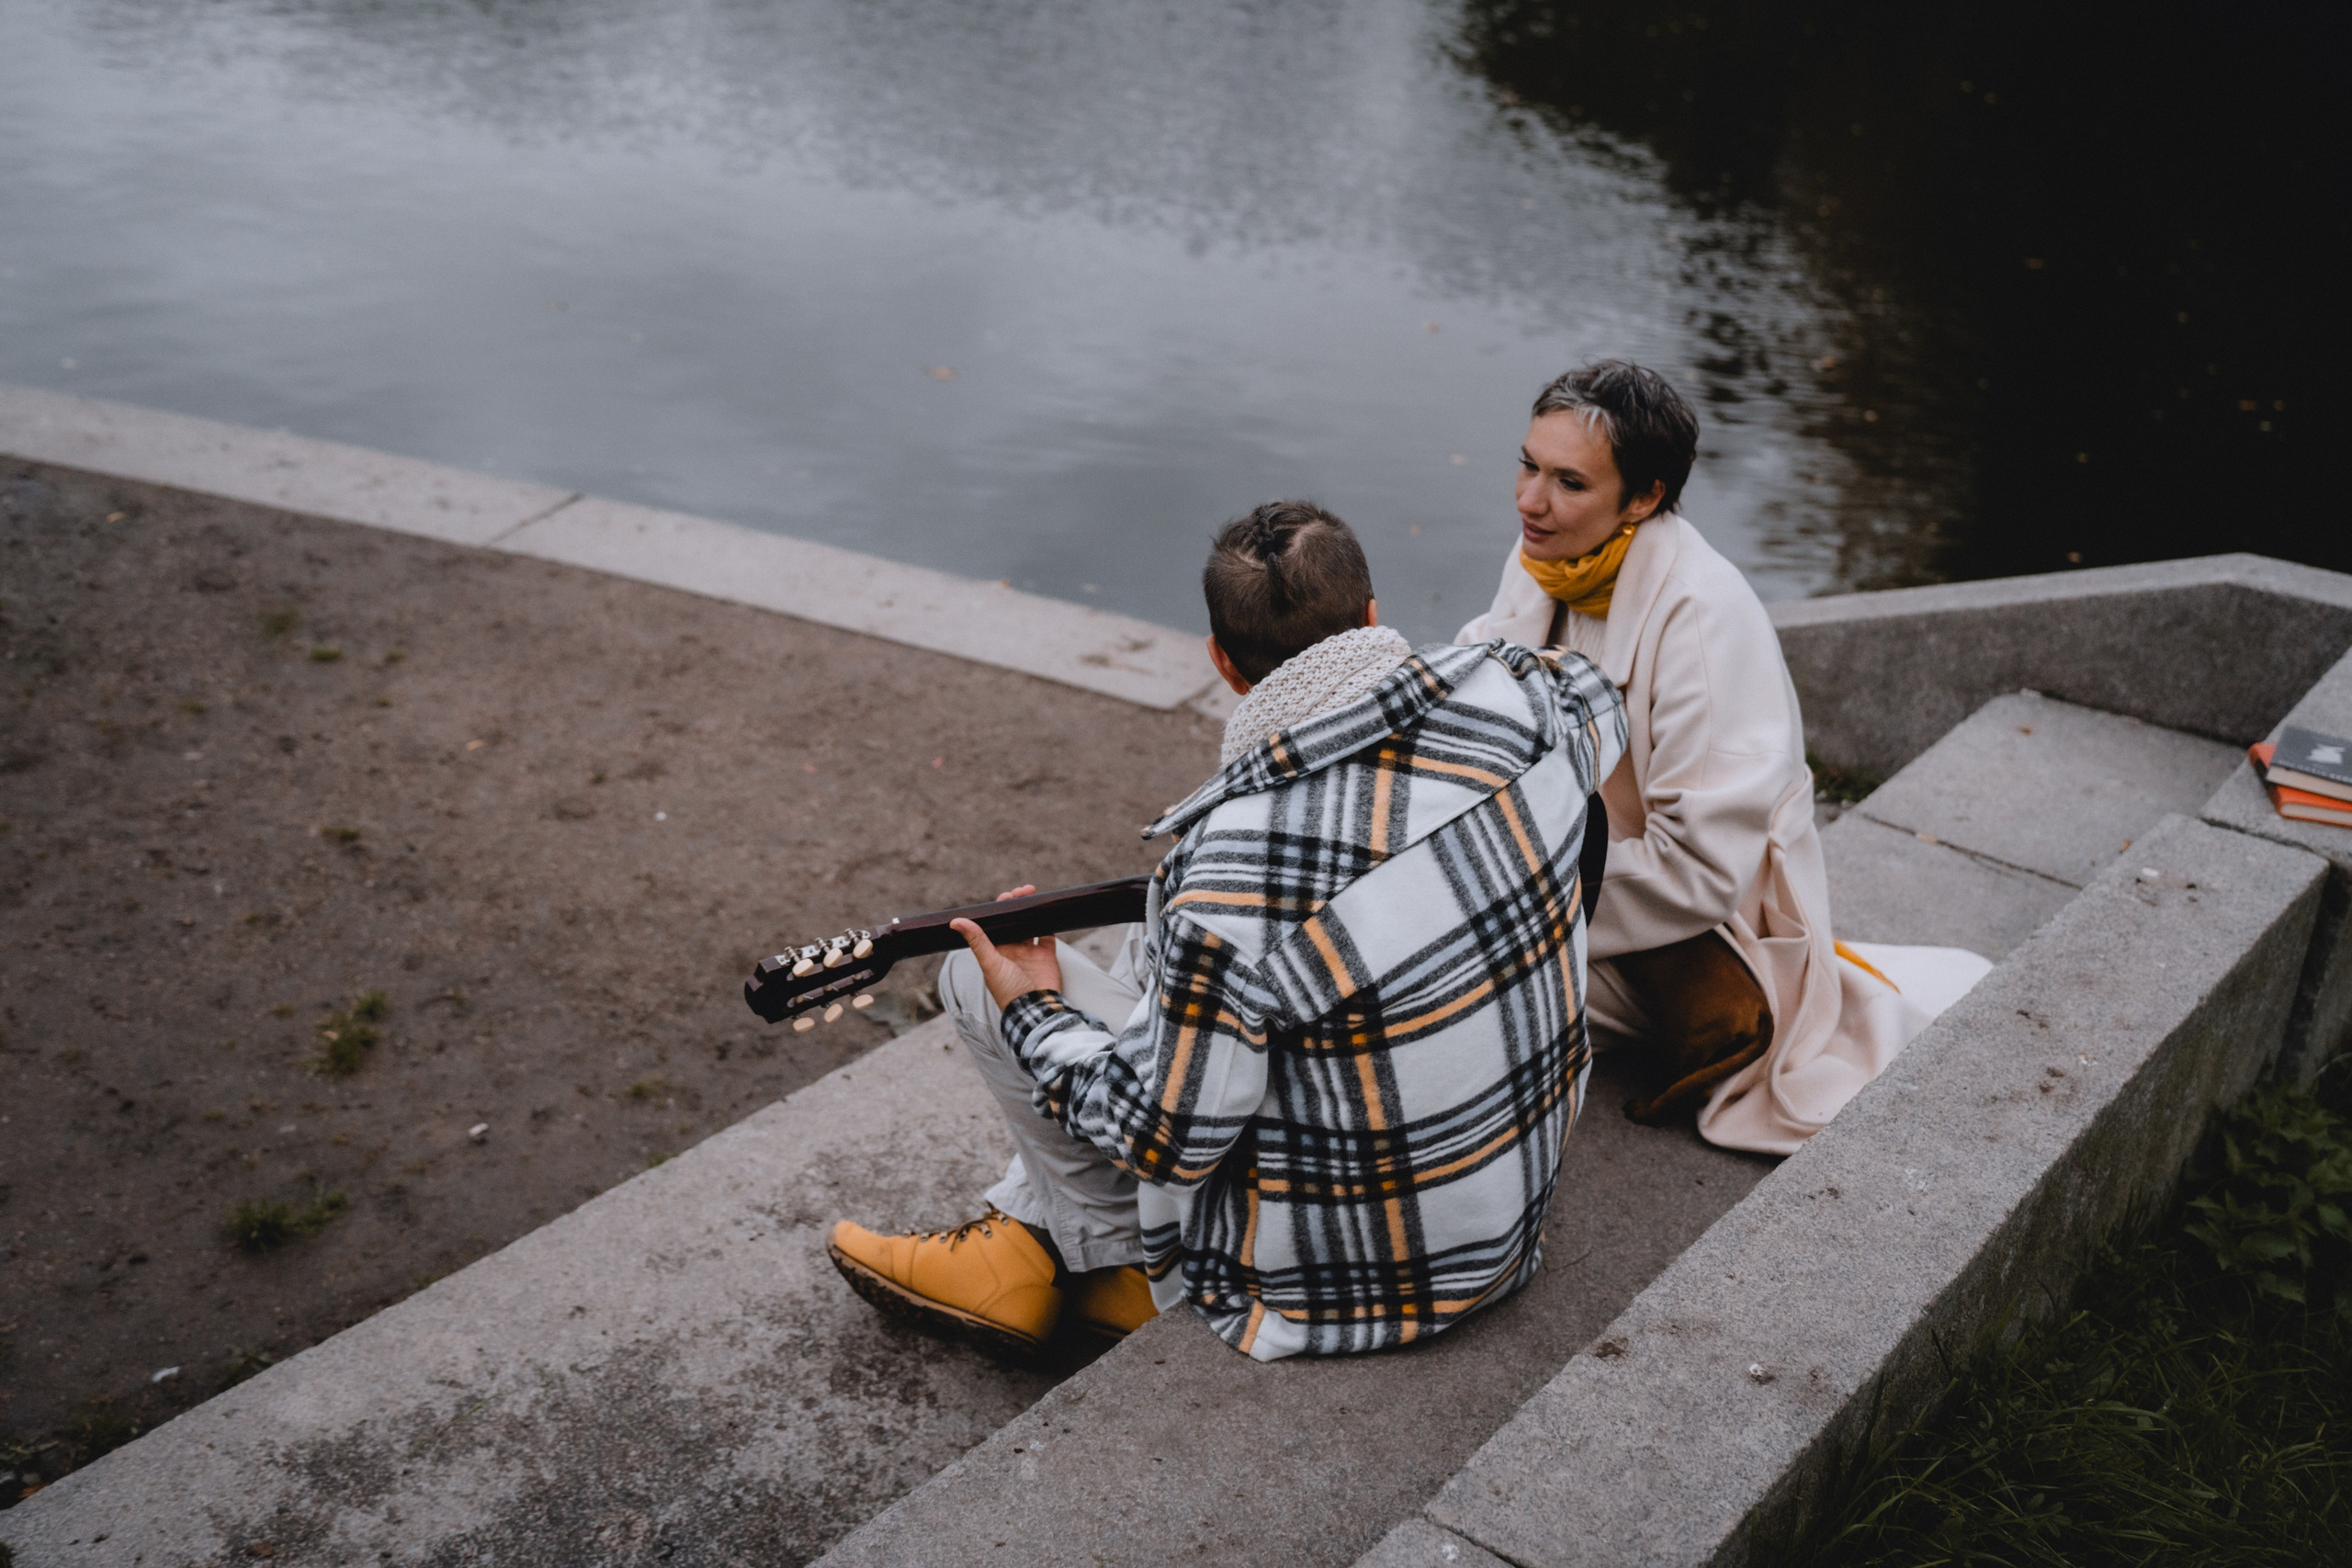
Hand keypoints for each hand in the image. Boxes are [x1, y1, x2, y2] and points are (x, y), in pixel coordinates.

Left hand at [950, 885, 1064, 1009]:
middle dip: (1017, 905)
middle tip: (1022, 891)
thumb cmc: (1009, 990)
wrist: (1037, 1008)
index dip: (999, 910)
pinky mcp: (1046, 955)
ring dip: (1030, 910)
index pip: (995, 925)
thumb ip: (977, 941)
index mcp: (996, 952)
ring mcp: (1029, 953)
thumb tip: (955, 921)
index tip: (1006, 896)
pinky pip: (1047, 934)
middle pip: (1013, 922)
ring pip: (1029, 925)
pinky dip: (1047, 922)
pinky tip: (1046, 910)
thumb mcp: (990, 963)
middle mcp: (1012, 951)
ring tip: (1033, 895)